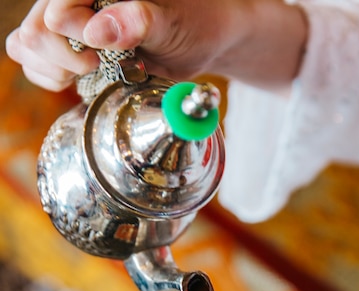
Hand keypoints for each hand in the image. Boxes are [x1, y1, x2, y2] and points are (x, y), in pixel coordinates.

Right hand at [6, 0, 307, 91]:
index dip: (71, 42)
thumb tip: (94, 30)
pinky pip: (35, 62)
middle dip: (60, 59)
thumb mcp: (173, 23)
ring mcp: (68, 21)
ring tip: (87, 70)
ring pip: (26, 46)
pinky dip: (50, 77)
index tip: (97, 58)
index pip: (54, 12)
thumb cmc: (193, 24)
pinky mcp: (68, 45)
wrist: (200, 39)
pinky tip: (76, 78)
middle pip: (33, 32)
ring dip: (52, 70)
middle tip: (94, 65)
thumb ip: (138, 22)